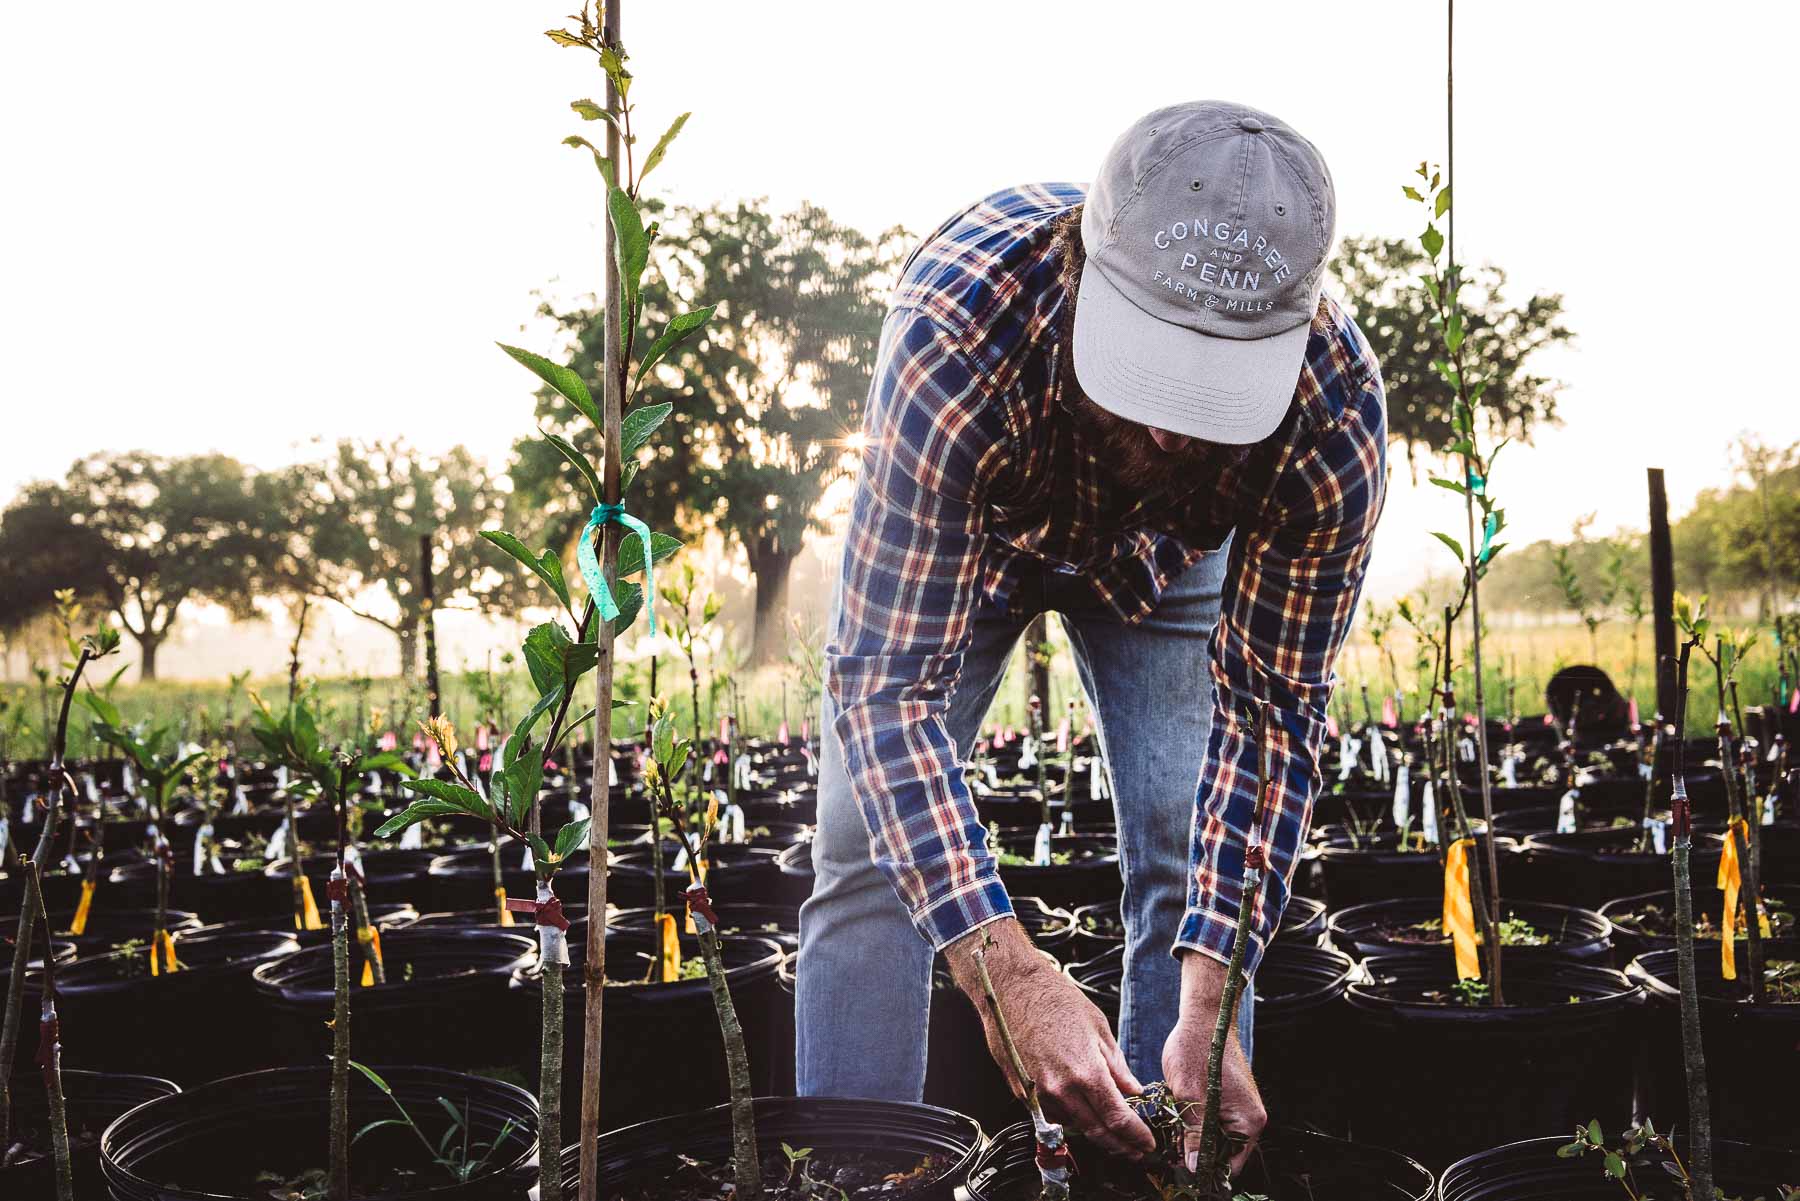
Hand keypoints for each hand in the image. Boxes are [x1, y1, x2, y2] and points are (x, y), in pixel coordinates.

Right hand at [944, 918, 1155, 1158]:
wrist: (1012, 989)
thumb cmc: (1058, 1001)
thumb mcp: (1098, 1029)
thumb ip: (1117, 1067)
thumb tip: (1134, 1092)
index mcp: (1086, 1073)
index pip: (1118, 1120)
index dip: (1136, 1136)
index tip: (1148, 1143)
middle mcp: (1061, 1090)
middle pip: (1097, 1133)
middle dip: (1120, 1145)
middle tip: (1135, 1150)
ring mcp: (1038, 1094)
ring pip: (1074, 1126)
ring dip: (1096, 1131)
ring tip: (1112, 1128)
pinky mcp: (1022, 1092)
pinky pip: (1052, 1115)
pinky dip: (1071, 1118)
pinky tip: (1082, 1110)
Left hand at [1161, 951, 1266, 1176]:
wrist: (1204, 1017)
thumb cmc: (1199, 1049)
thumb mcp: (1191, 1097)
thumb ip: (1195, 1136)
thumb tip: (1196, 1168)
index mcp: (1248, 1122)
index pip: (1230, 1165)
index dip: (1205, 1171)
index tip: (1179, 1170)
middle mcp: (1249, 1119)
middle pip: (1222, 1153)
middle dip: (1196, 1154)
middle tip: (1169, 1151)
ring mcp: (1239, 1109)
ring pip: (1214, 1138)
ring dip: (1193, 1137)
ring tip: (1171, 1131)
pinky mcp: (1227, 1100)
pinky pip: (1212, 1122)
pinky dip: (1195, 1123)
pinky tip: (1177, 1115)